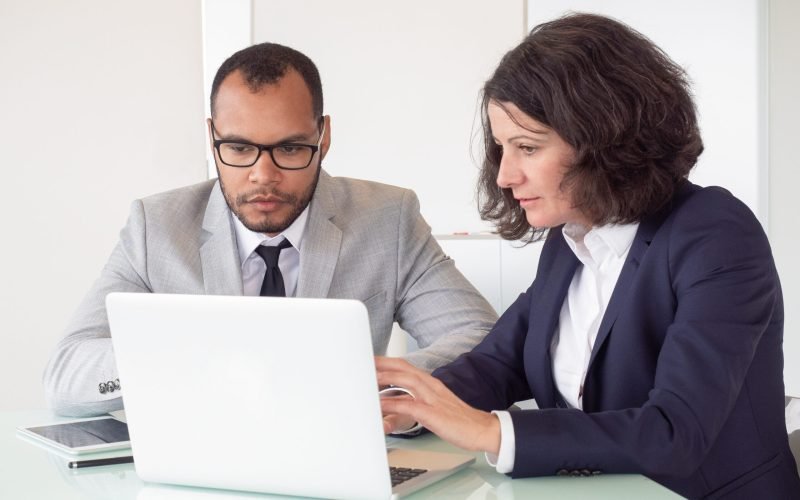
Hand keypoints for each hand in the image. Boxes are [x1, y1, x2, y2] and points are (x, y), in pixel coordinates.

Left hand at [375, 356, 500, 453]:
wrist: (483, 430)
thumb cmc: (459, 420)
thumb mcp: (436, 405)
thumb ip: (417, 400)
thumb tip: (395, 401)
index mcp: (432, 383)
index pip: (406, 367)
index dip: (387, 362)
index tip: (370, 360)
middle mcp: (432, 386)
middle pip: (404, 368)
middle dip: (382, 364)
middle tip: (362, 361)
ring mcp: (433, 399)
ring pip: (406, 381)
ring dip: (385, 378)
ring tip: (367, 377)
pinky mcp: (434, 413)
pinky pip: (409, 405)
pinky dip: (393, 403)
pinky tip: (380, 405)